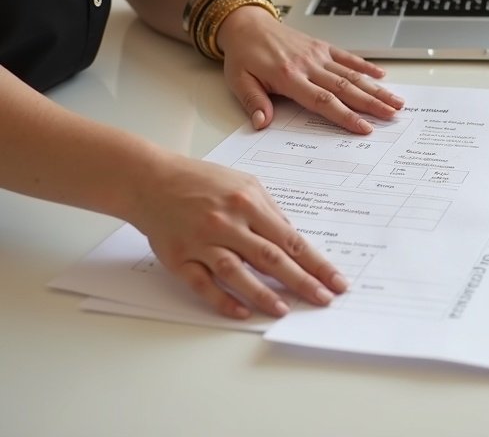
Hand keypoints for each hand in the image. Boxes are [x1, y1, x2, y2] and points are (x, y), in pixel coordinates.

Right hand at [128, 153, 346, 318]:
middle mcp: (227, 223)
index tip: (336, 281)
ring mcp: (201, 241)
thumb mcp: (245, 184)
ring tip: (284, 310)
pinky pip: (202, 284)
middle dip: (301, 281)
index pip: (291, 240)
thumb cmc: (201, 181)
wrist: (150, 179)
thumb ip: (271, 212)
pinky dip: (222, 299)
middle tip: (323, 299)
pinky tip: (241, 311)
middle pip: (271, 257)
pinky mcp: (179, 257)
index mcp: (248, 203)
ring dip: (262, 294)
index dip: (316, 263)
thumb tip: (293, 240)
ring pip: (236, 272)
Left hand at [217, 6, 404, 133]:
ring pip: (351, 75)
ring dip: (375, 89)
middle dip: (371, 104)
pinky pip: (346, 57)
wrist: (245, 24)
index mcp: (289, 77)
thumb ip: (254, 102)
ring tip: (395, 101)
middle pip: (345, 88)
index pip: (322, 101)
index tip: (364, 128)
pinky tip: (381, 76)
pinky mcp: (321, 47)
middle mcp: (308, 65)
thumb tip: (263, 123)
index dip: (345, 116)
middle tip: (392, 115)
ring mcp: (317, 55)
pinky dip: (365, 66)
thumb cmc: (243, 54)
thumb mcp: (239, 81)